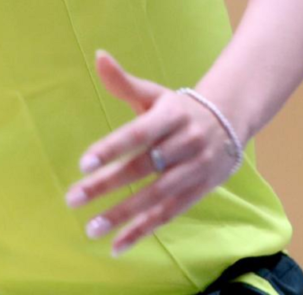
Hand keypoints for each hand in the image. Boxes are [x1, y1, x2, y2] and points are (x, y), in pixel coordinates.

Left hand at [65, 50, 242, 256]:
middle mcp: (184, 144)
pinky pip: (168, 216)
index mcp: (170, 116)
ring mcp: (193, 171)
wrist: (229, 122)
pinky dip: (142, 232)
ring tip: (91, 227)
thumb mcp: (154, 94)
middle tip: (73, 197)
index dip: (111, 148)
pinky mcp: (197, 193)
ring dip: (122, 215)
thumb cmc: (178, 108)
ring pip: (154, 197)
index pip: (137, 134)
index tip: (83, 163)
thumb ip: (123, 82)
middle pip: (142, 168)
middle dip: (106, 185)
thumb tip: (98, 56)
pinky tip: (117, 245)